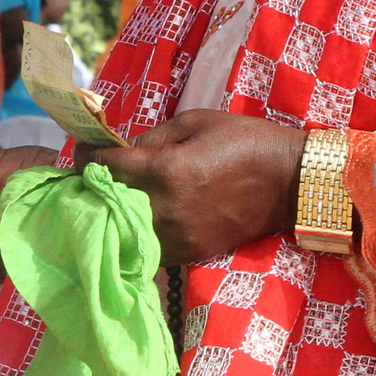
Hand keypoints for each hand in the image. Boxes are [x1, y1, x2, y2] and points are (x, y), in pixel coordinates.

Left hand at [96, 110, 307, 265]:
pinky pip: (147, 245)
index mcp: (167, 170)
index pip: (105, 166)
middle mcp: (166, 207)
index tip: (85, 150)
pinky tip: (136, 218)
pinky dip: (135, 232)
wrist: (289, 183)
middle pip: (107, 199)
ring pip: (122, 227)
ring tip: (109, 197)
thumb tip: (119, 150)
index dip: (88, 156)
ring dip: (111, 211)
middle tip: (91, 174)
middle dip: (94, 184)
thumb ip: (151, 137)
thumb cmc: (244, 142)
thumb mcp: (195, 123)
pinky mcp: (189, 252)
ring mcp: (177, 235)